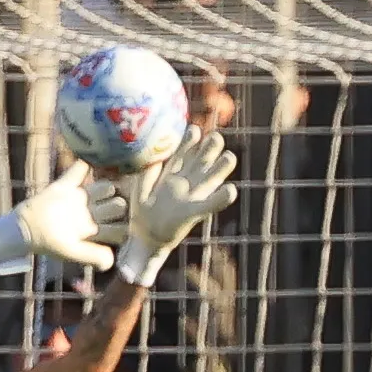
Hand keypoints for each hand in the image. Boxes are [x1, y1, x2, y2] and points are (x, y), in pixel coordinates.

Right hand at [0, 164, 129, 273]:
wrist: (21, 231)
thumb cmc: (46, 243)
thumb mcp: (70, 252)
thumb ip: (92, 255)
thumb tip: (111, 263)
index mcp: (93, 230)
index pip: (119, 226)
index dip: (126, 224)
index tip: (126, 222)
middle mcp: (89, 214)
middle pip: (116, 204)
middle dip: (120, 204)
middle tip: (120, 202)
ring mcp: (78, 199)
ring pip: (104, 187)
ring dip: (108, 186)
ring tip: (107, 187)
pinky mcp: (64, 186)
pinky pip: (78, 170)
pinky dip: (83, 165)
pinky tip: (86, 163)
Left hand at [114, 130, 238, 285]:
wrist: (145, 240)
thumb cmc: (142, 214)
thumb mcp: (141, 191)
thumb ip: (147, 174)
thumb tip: (153, 157)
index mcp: (171, 174)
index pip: (182, 153)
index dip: (189, 142)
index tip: (193, 130)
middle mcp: (185, 182)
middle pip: (201, 161)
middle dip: (210, 149)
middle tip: (216, 138)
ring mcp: (192, 197)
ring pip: (210, 178)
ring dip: (221, 168)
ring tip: (229, 157)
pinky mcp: (195, 213)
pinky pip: (211, 204)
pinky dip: (221, 198)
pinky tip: (231, 190)